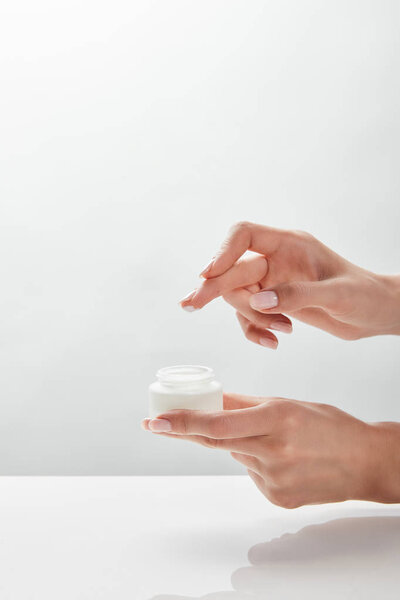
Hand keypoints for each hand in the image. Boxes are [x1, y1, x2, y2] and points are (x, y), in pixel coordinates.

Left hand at [142, 394, 399, 507]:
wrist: (364, 462)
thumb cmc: (329, 426)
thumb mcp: (288, 403)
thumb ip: (245, 403)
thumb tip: (213, 397)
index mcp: (276, 419)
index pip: (218, 423)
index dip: (183, 422)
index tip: (155, 421)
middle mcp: (273, 451)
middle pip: (216, 441)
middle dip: (185, 431)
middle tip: (158, 423)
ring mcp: (274, 478)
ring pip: (236, 455)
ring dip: (240, 444)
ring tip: (276, 439)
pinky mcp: (277, 497)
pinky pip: (251, 474)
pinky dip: (256, 461)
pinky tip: (283, 459)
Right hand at [179, 222, 399, 347]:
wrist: (375, 313)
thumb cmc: (364, 296)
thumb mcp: (336, 295)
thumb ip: (296, 296)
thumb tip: (258, 301)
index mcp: (290, 244)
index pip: (245, 235)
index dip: (223, 251)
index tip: (209, 272)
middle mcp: (276, 260)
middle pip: (232, 269)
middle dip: (214, 288)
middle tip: (190, 305)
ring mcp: (273, 282)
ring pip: (238, 296)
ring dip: (251, 318)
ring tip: (280, 333)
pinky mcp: (274, 302)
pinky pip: (249, 315)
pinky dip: (256, 330)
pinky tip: (275, 342)